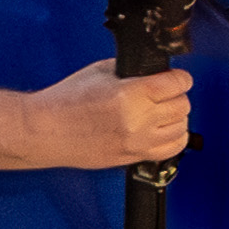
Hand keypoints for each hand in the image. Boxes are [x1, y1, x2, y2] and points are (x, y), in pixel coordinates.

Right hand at [39, 57, 190, 170]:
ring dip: (176, 118)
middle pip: (182, 106)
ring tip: (162, 112)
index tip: (177, 78)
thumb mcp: (100, 72)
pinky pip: (172, 149)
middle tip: (164, 93)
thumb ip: (133, 72)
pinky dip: (174, 138)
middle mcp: (139, 120)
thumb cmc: (66, 102)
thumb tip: (156, 73)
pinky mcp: (135, 157)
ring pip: (181, 129)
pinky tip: (164, 130)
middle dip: (176, 96)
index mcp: (131, 94)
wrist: (46, 130)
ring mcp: (138, 142)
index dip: (180, 78)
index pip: (177, 84)